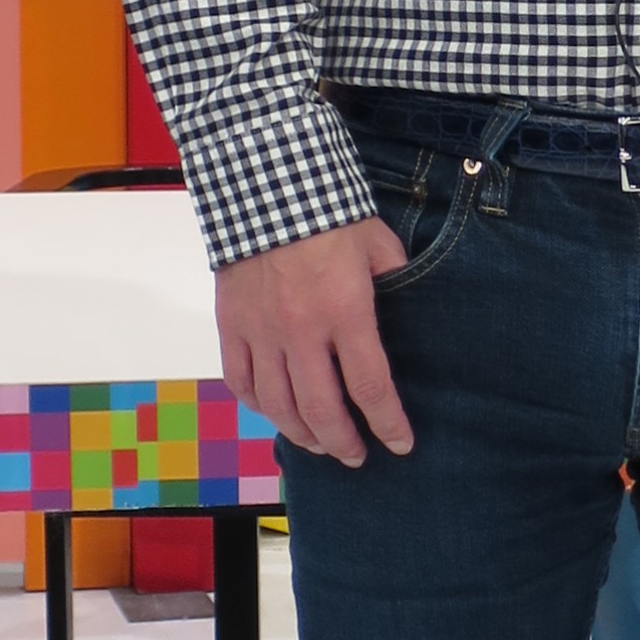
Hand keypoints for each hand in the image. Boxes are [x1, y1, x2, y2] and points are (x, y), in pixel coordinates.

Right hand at [216, 218, 413, 465]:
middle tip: (357, 456)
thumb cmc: (329, 211)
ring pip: (278, 405)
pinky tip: (276, 412)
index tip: (400, 445)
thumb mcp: (378, 243)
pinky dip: (259, 405)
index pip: (370, 387)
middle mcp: (301, 331)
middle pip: (321, 410)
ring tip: (319, 444)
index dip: (389, 424)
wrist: (264, 183)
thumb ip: (395, 282)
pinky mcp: (230, 324)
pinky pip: (240, 381)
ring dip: (301, 434)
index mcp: (345, 311)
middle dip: (343, 443)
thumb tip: (409, 311)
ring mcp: (260, 331)